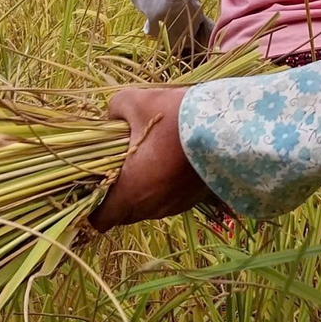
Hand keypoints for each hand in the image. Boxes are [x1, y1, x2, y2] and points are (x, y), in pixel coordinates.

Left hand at [94, 86, 215, 229]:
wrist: (232, 126)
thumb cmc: (178, 116)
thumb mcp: (137, 101)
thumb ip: (113, 109)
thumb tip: (109, 116)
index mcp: (131, 190)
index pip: (99, 220)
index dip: (89, 207)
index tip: (88, 188)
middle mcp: (151, 206)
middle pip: (121, 214)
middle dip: (114, 197)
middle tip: (113, 168)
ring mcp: (174, 205)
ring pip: (145, 208)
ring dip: (139, 193)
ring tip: (142, 163)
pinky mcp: (193, 200)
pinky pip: (166, 201)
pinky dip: (160, 189)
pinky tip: (166, 164)